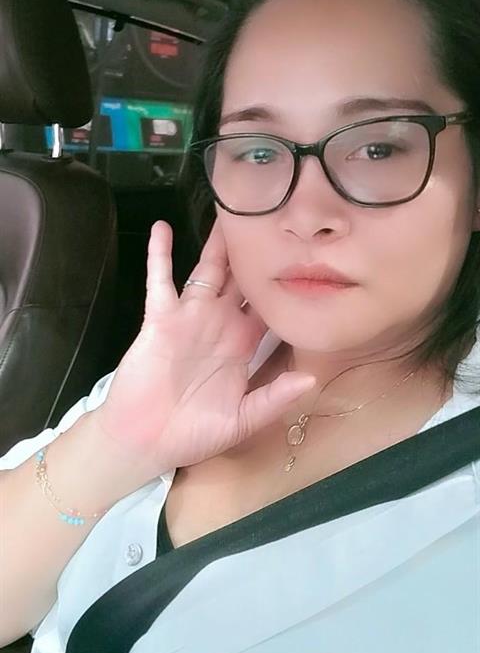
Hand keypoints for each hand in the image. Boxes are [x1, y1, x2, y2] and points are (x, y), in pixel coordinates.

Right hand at [94, 218, 315, 480]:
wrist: (144, 442)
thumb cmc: (193, 434)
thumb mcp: (241, 420)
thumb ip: (274, 399)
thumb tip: (312, 380)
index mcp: (243, 346)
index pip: (273, 307)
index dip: (290, 285)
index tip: (313, 258)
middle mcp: (220, 324)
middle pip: (245, 279)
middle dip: (260, 252)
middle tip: (278, 216)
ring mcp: (190, 318)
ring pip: (209, 271)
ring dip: (218, 244)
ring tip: (231, 210)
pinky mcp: (160, 319)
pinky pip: (161, 281)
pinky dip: (160, 255)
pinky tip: (162, 228)